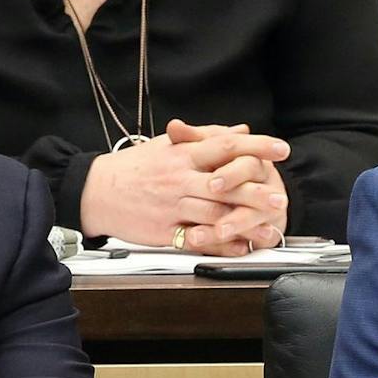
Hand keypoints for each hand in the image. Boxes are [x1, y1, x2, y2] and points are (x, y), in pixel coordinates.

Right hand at [78, 118, 289, 251]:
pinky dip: (220, 244)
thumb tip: (241, 130)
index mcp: (183, 155)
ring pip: (214, 215)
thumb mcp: (169, 145)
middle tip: (280, 197)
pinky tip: (240, 247)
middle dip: (255, 192)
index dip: (256, 146)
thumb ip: (207, 137)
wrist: (96, 191)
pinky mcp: (165, 231)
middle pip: (224, 185)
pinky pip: (197, 239)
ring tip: (269, 227)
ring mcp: (173, 207)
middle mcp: (180, 179)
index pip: (226, 146)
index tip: (281, 148)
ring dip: (244, 223)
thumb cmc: (135, 167)